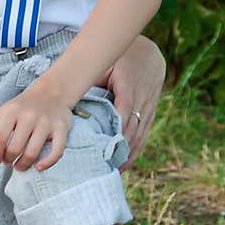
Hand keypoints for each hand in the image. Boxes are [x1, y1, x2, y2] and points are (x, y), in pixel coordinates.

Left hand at [0, 77, 72, 170]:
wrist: (51, 93)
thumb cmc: (23, 107)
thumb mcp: (3, 112)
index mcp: (12, 110)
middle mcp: (29, 115)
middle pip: (14, 147)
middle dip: (8, 160)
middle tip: (8, 162)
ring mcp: (46, 122)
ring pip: (32, 152)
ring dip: (23, 164)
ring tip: (19, 166)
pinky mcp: (61, 128)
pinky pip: (56, 151)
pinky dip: (47, 163)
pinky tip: (39, 167)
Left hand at [101, 35, 165, 168]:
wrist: (150, 55)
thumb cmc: (123, 59)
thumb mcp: (108, 65)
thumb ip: (95, 80)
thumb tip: (74, 99)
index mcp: (129, 86)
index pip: (124, 110)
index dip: (117, 128)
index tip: (106, 144)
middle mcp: (141, 99)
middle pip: (132, 127)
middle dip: (120, 147)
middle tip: (105, 164)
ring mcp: (148, 108)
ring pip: (139, 134)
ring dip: (128, 152)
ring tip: (114, 169)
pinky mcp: (150, 114)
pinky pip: (144, 134)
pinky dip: (135, 149)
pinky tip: (126, 162)